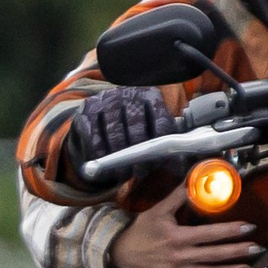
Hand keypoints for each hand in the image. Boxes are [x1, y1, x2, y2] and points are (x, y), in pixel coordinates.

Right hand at [64, 87, 178, 185]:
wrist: (101, 120)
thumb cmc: (134, 130)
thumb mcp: (152, 133)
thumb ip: (166, 146)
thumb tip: (180, 167)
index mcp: (151, 95)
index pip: (161, 119)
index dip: (161, 143)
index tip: (158, 161)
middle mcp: (128, 93)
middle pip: (136, 126)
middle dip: (139, 154)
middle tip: (140, 173)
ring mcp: (106, 99)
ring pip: (114, 131)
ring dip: (119, 157)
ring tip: (123, 174)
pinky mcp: (87, 109)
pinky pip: (93, 134)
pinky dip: (99, 152)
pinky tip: (104, 164)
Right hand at [108, 181, 259, 267]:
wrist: (122, 253)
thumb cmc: (143, 229)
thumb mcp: (158, 210)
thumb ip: (178, 197)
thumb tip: (194, 178)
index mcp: (177, 237)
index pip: (209, 234)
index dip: (230, 231)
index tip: (249, 227)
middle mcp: (179, 257)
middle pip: (214, 255)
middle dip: (237, 252)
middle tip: (257, 249)